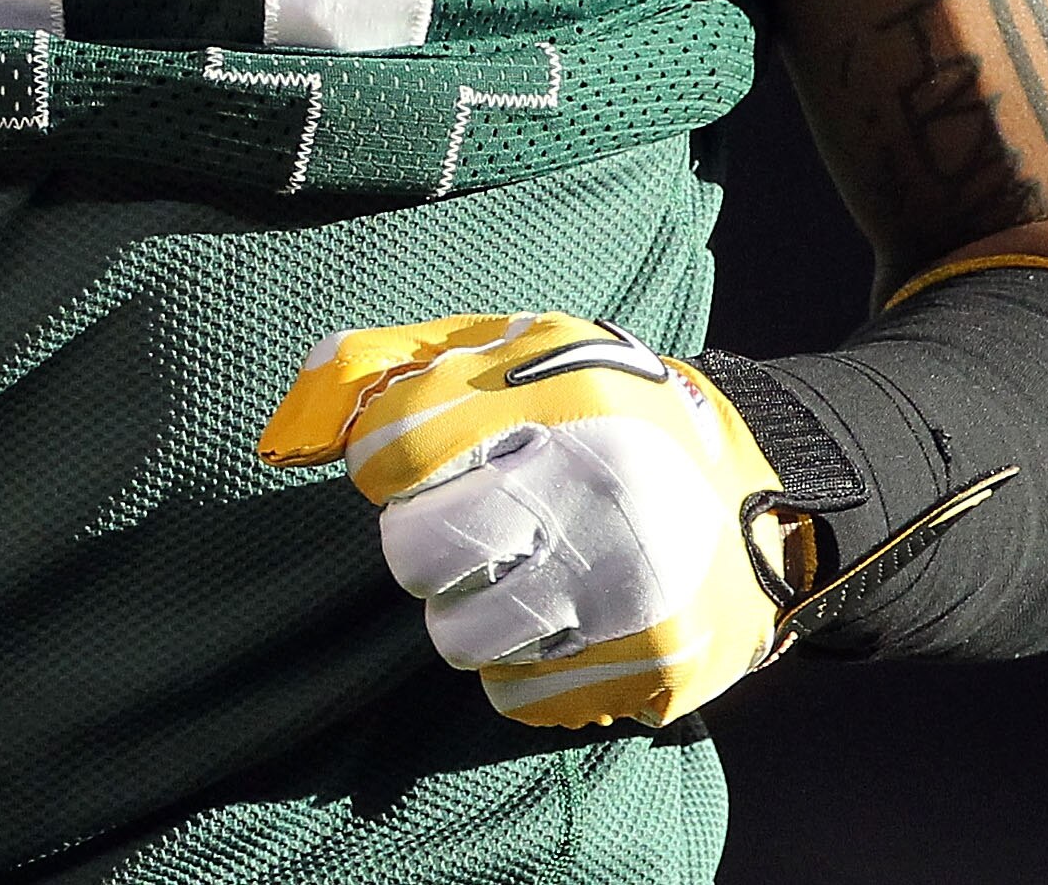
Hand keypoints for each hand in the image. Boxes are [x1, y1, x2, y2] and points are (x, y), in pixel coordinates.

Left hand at [258, 311, 796, 729]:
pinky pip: (516, 693)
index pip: (394, 448)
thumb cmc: (603, 418)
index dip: (390, 463)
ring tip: (521, 573)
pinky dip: (524, 663)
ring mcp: (629, 590)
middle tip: (473, 527)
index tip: (427, 464)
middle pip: (412, 554)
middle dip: (424, 544)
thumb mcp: (512, 353)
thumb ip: (389, 369)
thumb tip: (286, 438)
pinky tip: (566, 619)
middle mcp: (597, 492)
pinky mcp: (652, 667)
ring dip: (471, 610)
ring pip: (456, 637)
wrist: (760, 502)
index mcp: (561, 394)